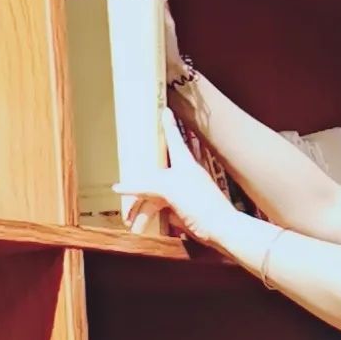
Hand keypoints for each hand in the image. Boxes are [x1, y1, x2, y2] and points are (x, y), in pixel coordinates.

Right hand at [65, 0, 183, 84]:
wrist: (166, 76)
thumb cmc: (168, 51)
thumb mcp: (165, 24)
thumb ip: (158, 2)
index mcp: (135, 8)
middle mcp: (124, 16)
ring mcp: (118, 29)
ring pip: (94, 11)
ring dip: (78, 3)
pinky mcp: (113, 44)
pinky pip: (96, 29)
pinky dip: (82, 22)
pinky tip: (69, 21)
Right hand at [114, 108, 237, 248]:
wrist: (221, 229)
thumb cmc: (201, 203)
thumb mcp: (170, 188)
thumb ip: (145, 185)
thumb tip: (119, 187)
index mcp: (184, 163)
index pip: (173, 139)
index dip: (167, 125)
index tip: (165, 110)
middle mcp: (182, 175)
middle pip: (152, 175)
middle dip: (136, 187)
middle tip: (120, 189)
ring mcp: (181, 193)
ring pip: (153, 197)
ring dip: (140, 210)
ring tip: (127, 221)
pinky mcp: (181, 210)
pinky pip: (158, 211)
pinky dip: (147, 218)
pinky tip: (135, 224)